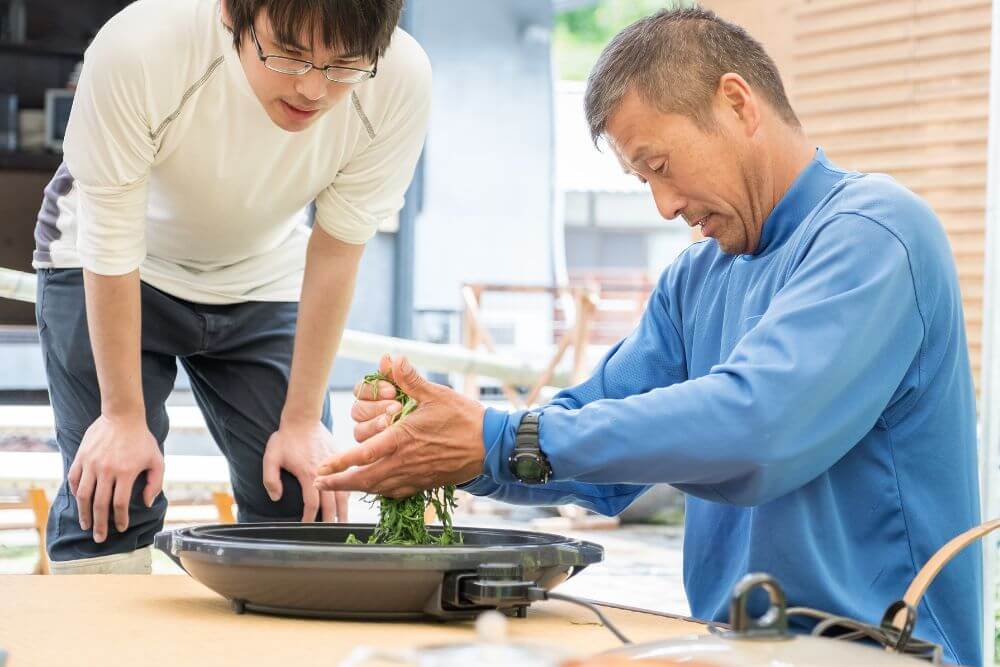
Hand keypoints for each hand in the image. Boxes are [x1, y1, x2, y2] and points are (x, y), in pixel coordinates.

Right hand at [68, 413, 162, 542]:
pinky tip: (79, 502)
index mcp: (126, 472)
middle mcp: (106, 470)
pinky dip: (75, 493)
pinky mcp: (81, 457)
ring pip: (83, 495)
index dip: (119, 519)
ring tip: (86, 525)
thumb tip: (146, 503)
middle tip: (99, 538)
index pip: (119, 503)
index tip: (120, 528)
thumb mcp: (157, 459)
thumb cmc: (142, 439)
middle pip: (99, 504)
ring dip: (84, 513)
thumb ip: (155, 483)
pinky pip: (74, 479)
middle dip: (99, 524)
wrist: (122, 416)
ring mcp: (91, 463)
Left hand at [263, 419, 348, 521]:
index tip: (306, 526)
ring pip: (343, 493)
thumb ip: (270, 479)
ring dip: (343, 510)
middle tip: (332, 535)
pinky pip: (347, 480)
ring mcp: (334, 465)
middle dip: (331, 521)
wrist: (303, 417)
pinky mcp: (338, 459)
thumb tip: (276, 498)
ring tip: (344, 524)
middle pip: (332, 503)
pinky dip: (348, 494)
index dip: (309, 518)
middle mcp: (324, 472)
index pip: (312, 504)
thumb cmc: (285, 438)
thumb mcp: (271, 457)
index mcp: (309, 474)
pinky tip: (347, 502)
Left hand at [315, 355, 485, 497]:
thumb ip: (409, 379)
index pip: (362, 455)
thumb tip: (391, 359)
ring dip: (356, 489)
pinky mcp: (426, 482)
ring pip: (379, 488)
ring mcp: (416, 475)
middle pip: (364, 479)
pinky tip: (375, 488)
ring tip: (341, 487)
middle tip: (320, 483)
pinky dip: (381, 491)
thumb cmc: (464, 418)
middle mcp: (405, 461)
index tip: (321, 469)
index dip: (339, 464)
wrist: (491, 445)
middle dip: (339, 483)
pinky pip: (397, 492)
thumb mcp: (436, 394)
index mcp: (403, 438)